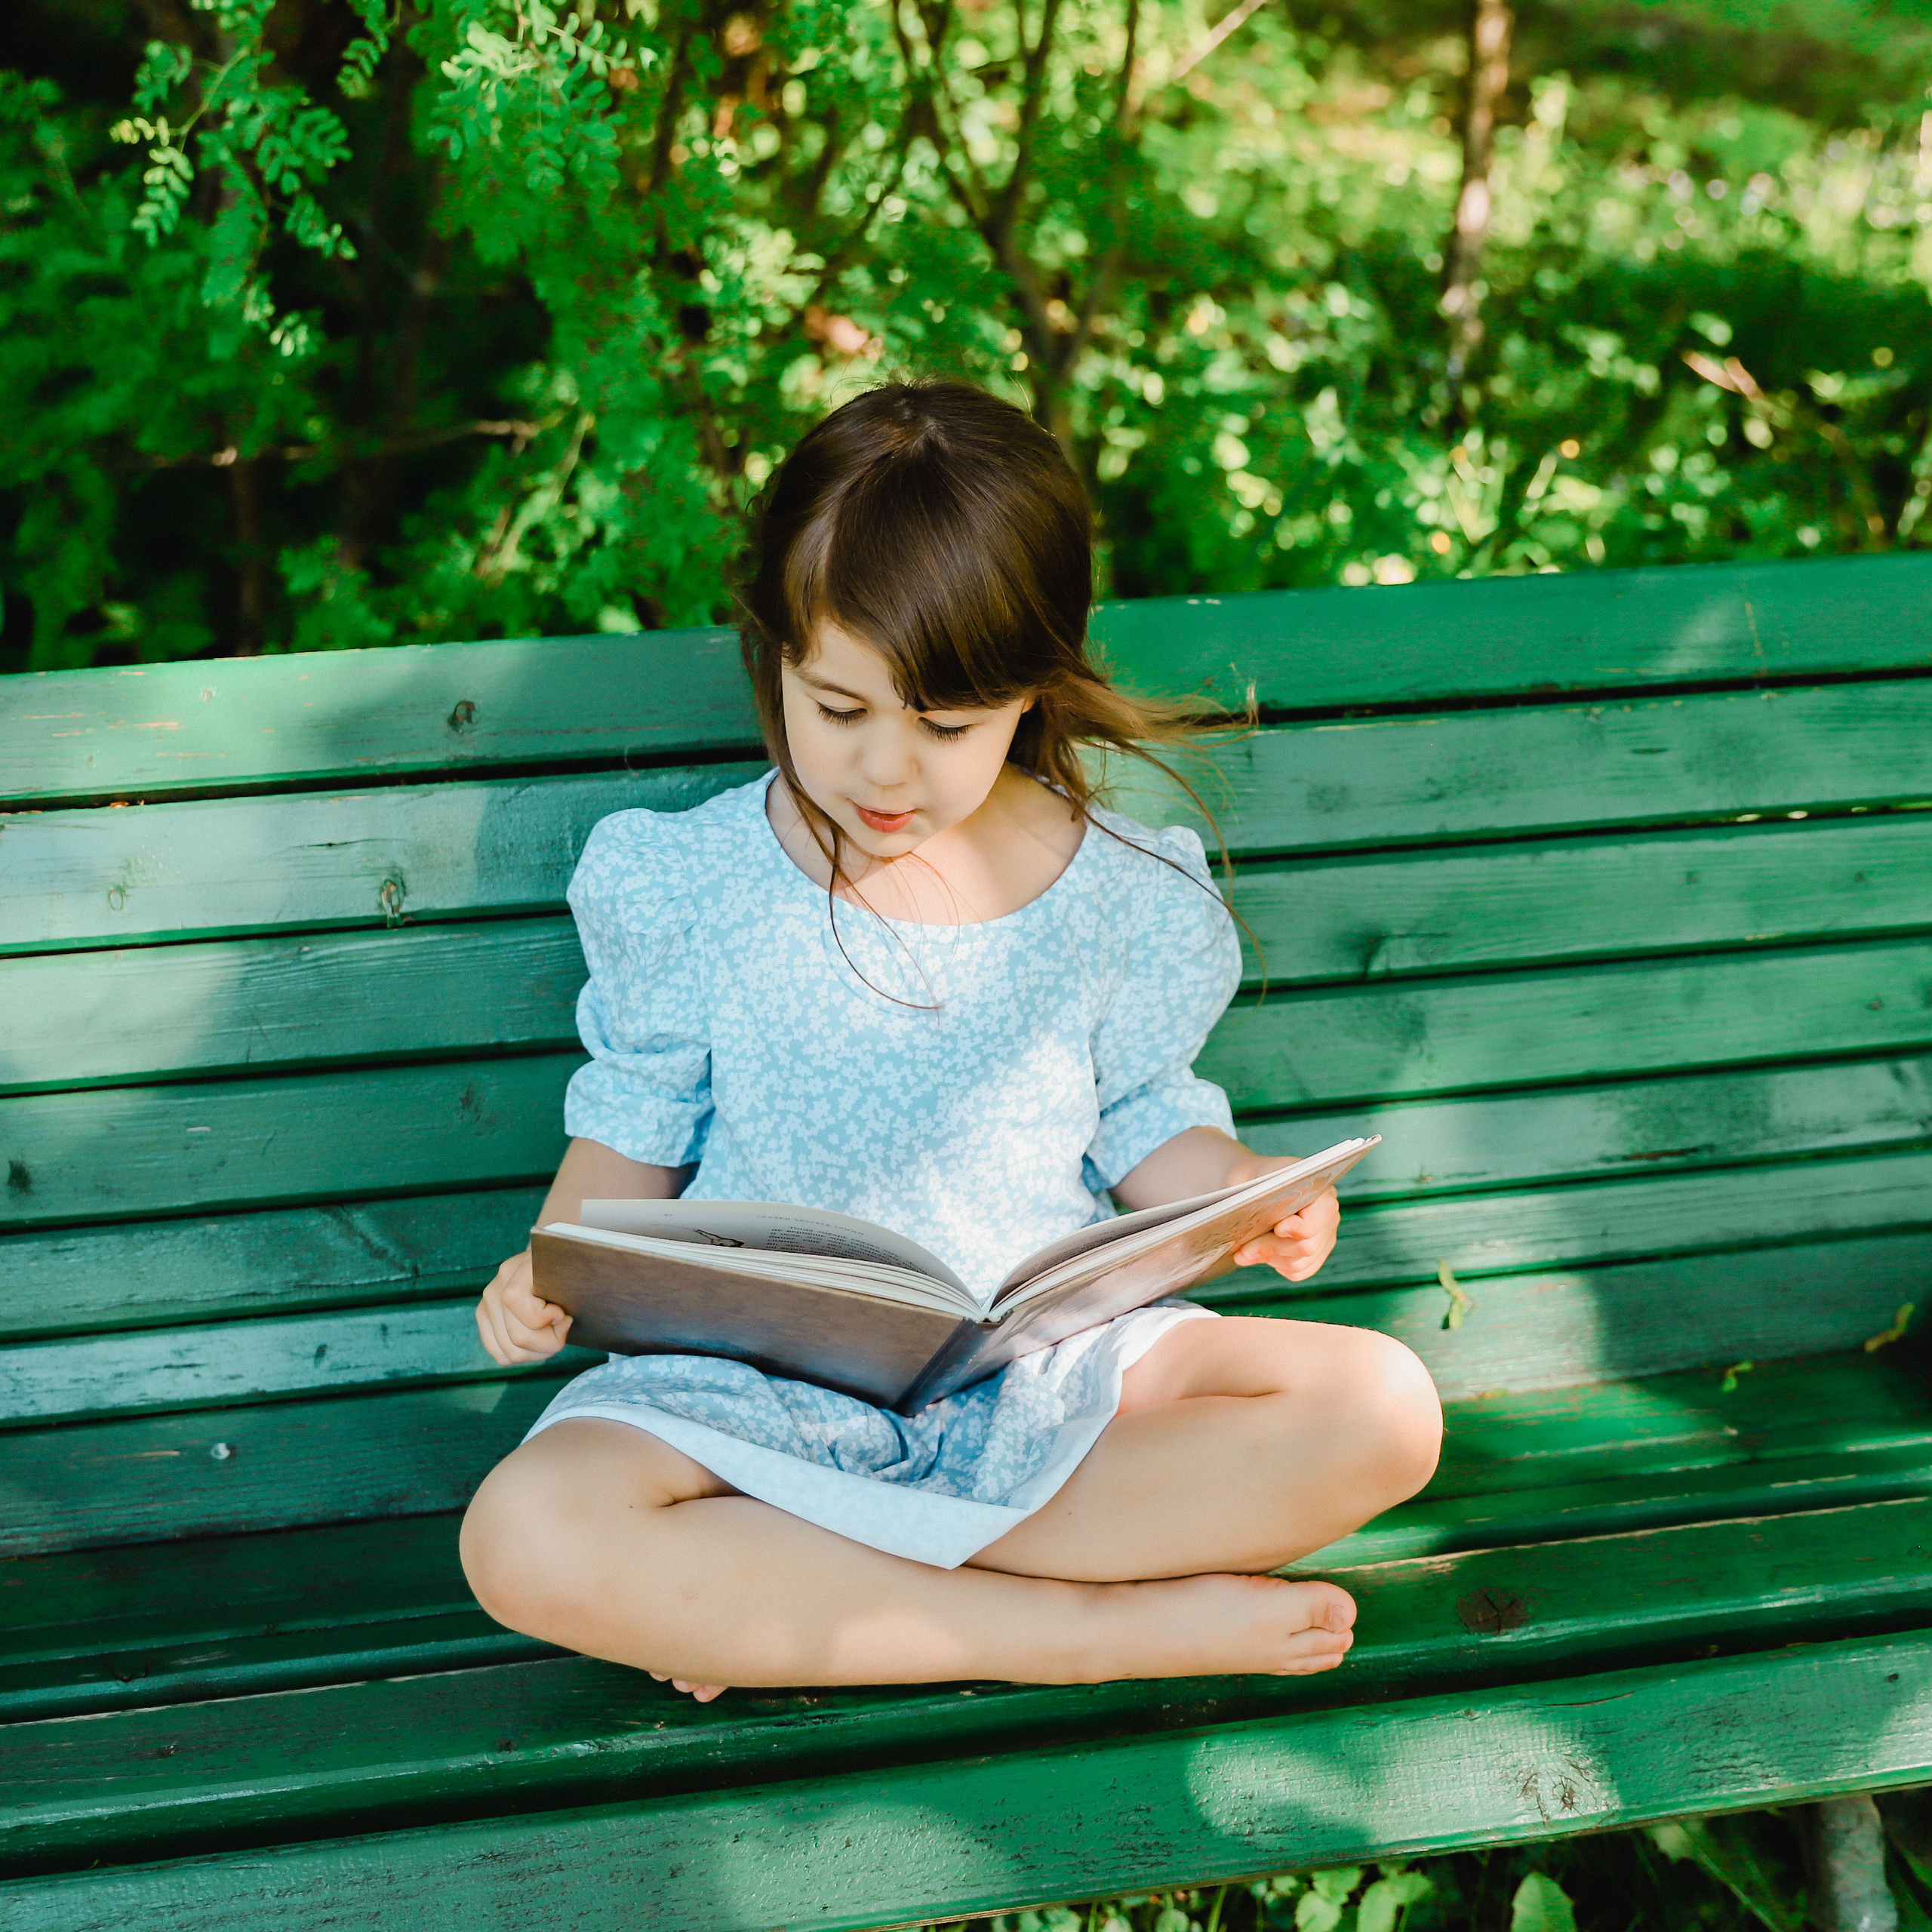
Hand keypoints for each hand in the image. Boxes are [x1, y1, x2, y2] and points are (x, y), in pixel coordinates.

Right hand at [475, 1249, 572, 1364]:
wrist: (552, 1264)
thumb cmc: (568, 1273)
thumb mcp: (575, 1276)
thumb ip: (569, 1291)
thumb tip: (560, 1319)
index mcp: (520, 1267)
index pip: (516, 1301)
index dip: (546, 1316)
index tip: (563, 1312)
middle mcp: (497, 1285)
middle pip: (518, 1337)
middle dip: (549, 1342)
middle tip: (562, 1329)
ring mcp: (487, 1303)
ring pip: (510, 1352)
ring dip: (539, 1352)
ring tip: (552, 1336)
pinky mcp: (484, 1319)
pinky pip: (501, 1355)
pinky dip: (524, 1355)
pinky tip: (538, 1342)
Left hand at [1230, 1179, 1339, 1282]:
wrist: (1256, 1183)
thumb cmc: (1252, 1177)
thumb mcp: (1247, 1177)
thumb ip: (1248, 1200)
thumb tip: (1241, 1228)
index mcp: (1318, 1188)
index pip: (1321, 1214)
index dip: (1297, 1228)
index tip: (1276, 1229)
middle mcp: (1327, 1214)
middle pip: (1307, 1246)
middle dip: (1271, 1248)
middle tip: (1243, 1250)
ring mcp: (1325, 1235)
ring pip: (1301, 1263)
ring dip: (1271, 1259)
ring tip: (1248, 1251)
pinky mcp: (1317, 1252)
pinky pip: (1300, 1271)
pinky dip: (1278, 1266)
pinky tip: (1264, 1254)